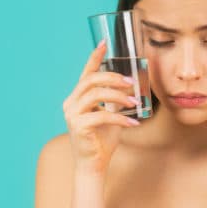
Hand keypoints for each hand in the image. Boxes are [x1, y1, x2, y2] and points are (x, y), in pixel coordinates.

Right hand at [62, 40, 140, 175]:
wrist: (94, 164)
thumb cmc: (102, 139)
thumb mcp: (111, 114)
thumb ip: (116, 101)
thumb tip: (131, 86)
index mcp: (77, 97)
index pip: (85, 73)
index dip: (95, 57)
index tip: (105, 43)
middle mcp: (71, 103)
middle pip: (90, 81)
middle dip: (112, 77)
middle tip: (130, 81)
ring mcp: (72, 115)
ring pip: (95, 95)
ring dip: (118, 96)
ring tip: (135, 101)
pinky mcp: (79, 127)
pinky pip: (101, 115)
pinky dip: (120, 117)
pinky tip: (133, 122)